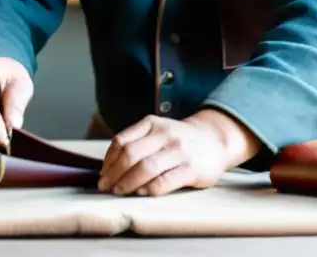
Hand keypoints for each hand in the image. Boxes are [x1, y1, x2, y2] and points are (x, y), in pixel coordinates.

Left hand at [98, 110, 260, 196]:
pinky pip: (164, 181)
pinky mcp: (191, 169)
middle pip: (130, 155)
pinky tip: (141, 193)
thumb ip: (136, 142)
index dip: (107, 161)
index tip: (102, 175)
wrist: (214, 140)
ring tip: (119, 192)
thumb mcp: (157, 131)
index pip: (121, 141)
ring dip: (127, 184)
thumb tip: (108, 168)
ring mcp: (179, 151)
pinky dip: (148, 190)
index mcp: (152, 123)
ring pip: (145, 168)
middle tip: (106, 188)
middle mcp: (165, 134)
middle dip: (113, 174)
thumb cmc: (178, 140)